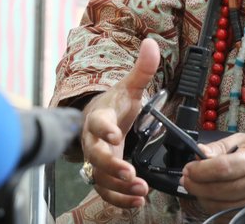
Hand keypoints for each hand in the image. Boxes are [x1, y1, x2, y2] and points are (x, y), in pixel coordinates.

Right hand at [80, 37, 160, 207]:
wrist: (101, 118)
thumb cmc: (115, 105)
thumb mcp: (130, 87)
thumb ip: (142, 69)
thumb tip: (151, 43)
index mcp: (100, 117)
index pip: (98, 122)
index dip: (104, 129)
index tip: (116, 135)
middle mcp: (94, 141)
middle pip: (95, 156)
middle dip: (111, 166)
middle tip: (129, 173)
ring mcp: (97, 160)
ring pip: (101, 177)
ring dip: (119, 187)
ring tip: (140, 191)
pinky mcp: (102, 175)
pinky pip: (106, 191)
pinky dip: (120, 199)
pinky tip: (137, 200)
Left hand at [180, 133, 244, 213]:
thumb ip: (220, 147)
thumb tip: (199, 152)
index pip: (221, 168)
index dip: (200, 170)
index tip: (188, 169)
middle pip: (218, 190)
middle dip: (196, 185)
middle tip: (186, 179)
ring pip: (222, 206)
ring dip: (203, 198)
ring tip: (197, 187)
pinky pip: (230, 214)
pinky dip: (216, 208)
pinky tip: (211, 197)